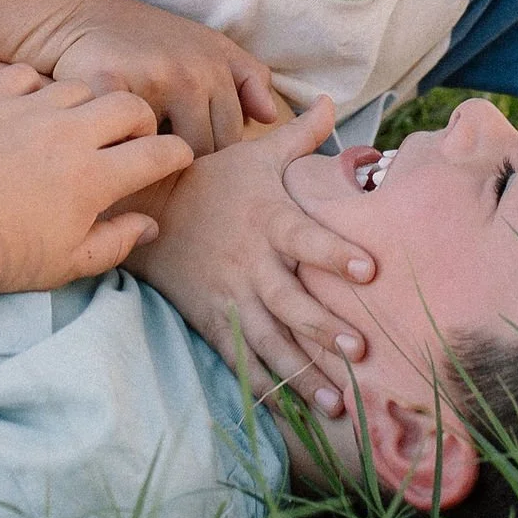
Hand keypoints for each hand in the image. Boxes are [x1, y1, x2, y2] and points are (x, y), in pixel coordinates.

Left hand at [0, 67, 193, 293]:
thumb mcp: (64, 266)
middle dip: (142, 122)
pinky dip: (37, 89)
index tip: (174, 161)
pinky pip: (28, 74)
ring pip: (81, 87)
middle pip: (131, 106)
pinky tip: (30, 112)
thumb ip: (116, 243)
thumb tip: (150, 223)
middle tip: (130, 142)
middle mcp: (67, 134)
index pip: (161, 152)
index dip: (177, 156)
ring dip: (89, 106)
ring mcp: (26, 109)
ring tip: (76, 129)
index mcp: (93, 178)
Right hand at [41, 0, 279, 154]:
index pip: (231, 139)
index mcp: (219, 67)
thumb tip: (270, 117)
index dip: (211, 160)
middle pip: (203, 151)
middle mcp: (194, 72)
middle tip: (161, 174)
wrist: (83, 17)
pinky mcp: (114, 85)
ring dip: (154, 163)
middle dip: (184, 166)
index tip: (188, 165)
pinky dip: (123, 149)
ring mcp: (155, 79)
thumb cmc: (148, 40)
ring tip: (139, 165)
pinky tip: (115, 148)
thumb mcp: (207, 46)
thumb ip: (246, 77)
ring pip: (167, 152)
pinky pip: (128, 139)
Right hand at [129, 102, 377, 410]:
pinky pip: (243, 361)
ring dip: (304, 374)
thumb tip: (335, 101)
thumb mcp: (254, 154)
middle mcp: (252, 263)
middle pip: (289, 300)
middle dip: (323, 328)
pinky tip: (296, 416)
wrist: (146, 211)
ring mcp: (230, 298)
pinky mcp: (214, 322)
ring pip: (270, 341)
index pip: (305, 237)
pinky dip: (268, 388)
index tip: (370, 269)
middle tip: (358, 351)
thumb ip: (300, 135)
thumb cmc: (213, 180)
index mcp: (268, 221)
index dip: (336, 252)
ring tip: (338, 404)